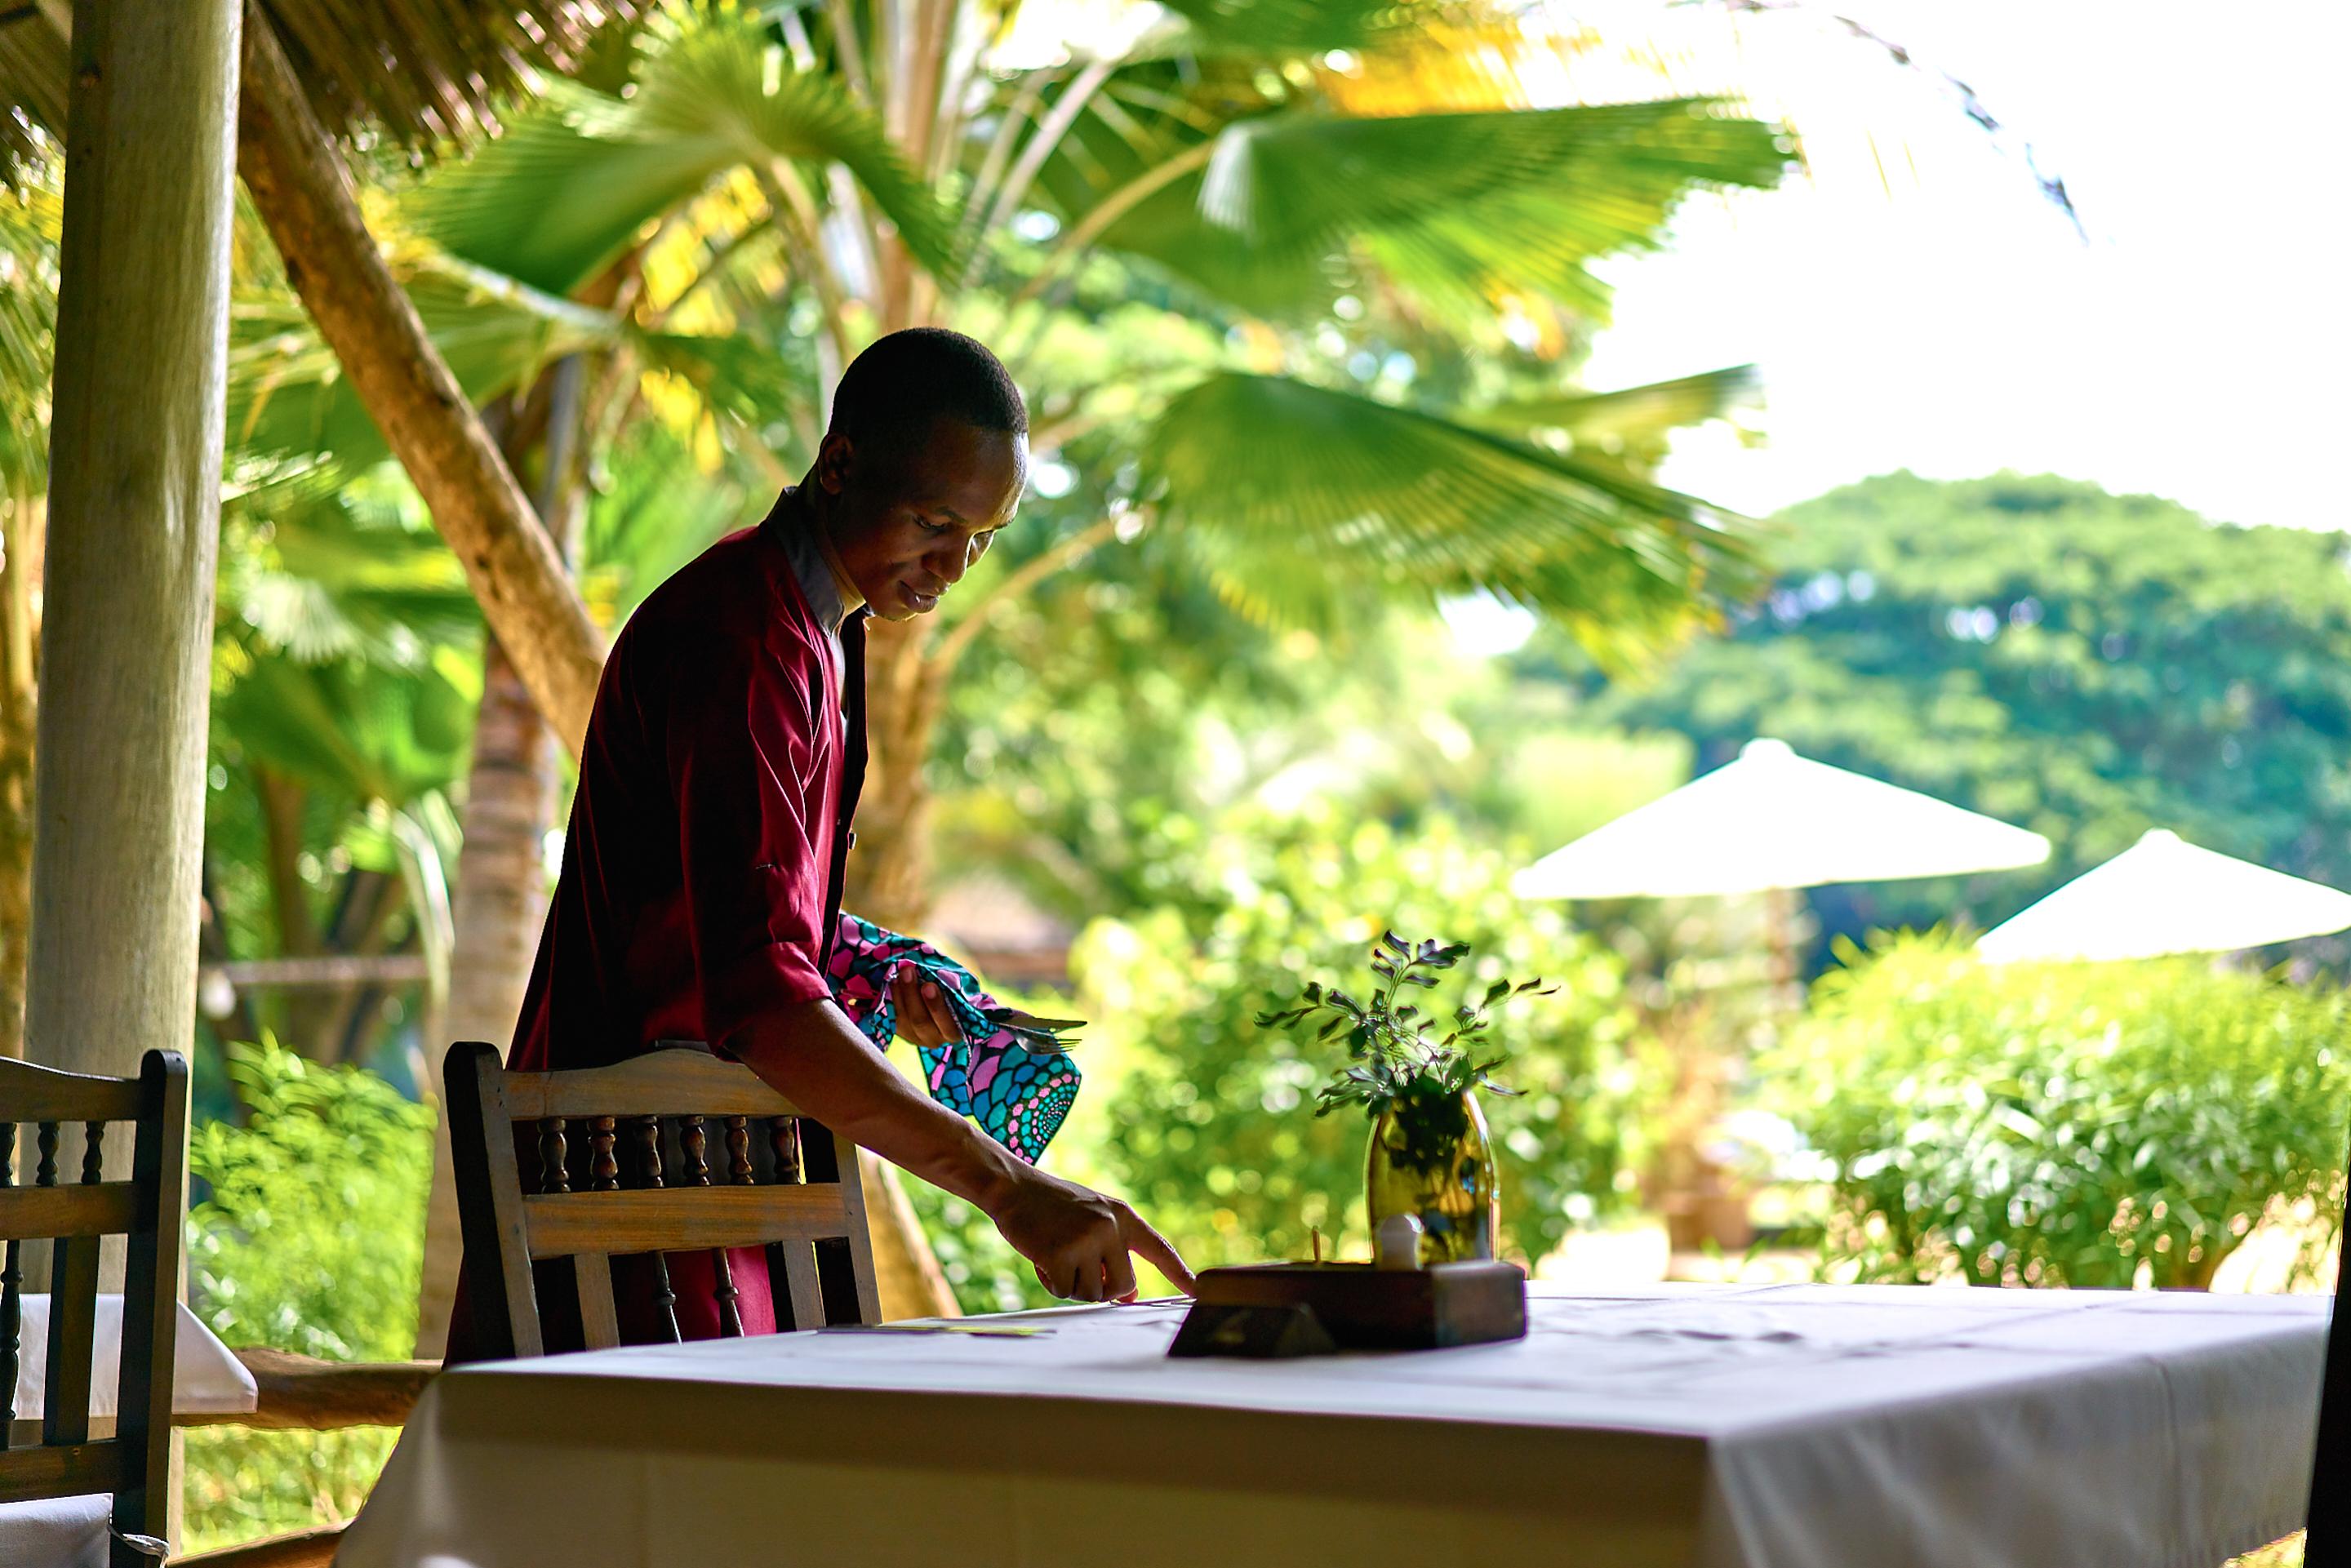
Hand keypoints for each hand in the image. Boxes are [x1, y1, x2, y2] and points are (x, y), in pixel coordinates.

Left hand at [890, 969, 964, 1049]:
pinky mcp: (901, 1032)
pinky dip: (892, 999)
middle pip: (920, 1021)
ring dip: (899, 994)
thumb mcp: (956, 993)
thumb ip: (949, 987)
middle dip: (912, 995)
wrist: (937, 1004)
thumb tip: (934, 973)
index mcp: (954, 1033)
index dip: (936, 1006)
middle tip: (908, 973)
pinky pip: (893, 1018)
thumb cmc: (952, 997)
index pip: (947, 1026)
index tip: (928, 986)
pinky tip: (893, 982)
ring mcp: (916, 1038)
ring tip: (899, 974)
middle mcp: (935, 1039)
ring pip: (903, 1019)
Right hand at [982, 1163, 1196, 1302]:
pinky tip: (1041, 1257)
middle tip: (1076, 1265)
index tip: (1199, 1290)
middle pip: (1122, 1286)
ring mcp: (1087, 1239)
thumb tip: (1130, 1296)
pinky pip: (1065, 1291)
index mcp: (1123, 1215)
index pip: (1158, 1248)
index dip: (1179, 1272)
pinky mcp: (1061, 1253)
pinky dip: (1051, 1282)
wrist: (1013, 1186)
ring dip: (1072, 1284)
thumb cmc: (1051, 1208)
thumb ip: (1113, 1252)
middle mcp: (1111, 1226)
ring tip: (1056, 1254)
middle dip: (1100, 1287)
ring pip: (1093, 1293)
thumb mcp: (1091, 1221)